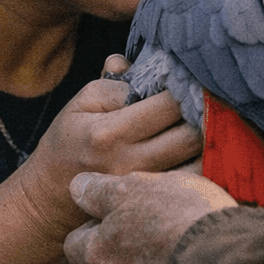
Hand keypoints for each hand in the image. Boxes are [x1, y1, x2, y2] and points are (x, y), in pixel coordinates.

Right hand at [15, 55, 203, 242]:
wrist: (54, 193)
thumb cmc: (69, 140)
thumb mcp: (80, 103)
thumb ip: (112, 82)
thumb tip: (137, 65)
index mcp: (109, 133)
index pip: (166, 105)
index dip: (185, 86)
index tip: (190, 75)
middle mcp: (130, 162)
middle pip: (191, 134)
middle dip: (205, 110)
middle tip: (207, 95)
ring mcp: (145, 185)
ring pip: (198, 159)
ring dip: (209, 136)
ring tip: (207, 117)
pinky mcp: (154, 198)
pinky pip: (193, 177)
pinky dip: (203, 159)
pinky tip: (200, 143)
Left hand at [63, 170, 235, 263]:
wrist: (226, 260)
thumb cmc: (179, 217)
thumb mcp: (135, 187)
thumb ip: (100, 190)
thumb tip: (78, 187)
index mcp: (96, 254)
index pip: (74, 244)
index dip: (93, 227)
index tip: (117, 213)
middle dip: (121, 251)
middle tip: (151, 227)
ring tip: (176, 246)